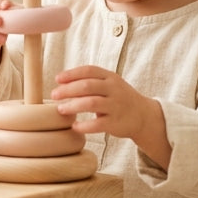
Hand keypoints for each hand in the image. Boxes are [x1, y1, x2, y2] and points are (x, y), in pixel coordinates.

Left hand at [51, 65, 170, 167]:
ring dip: (73, 106)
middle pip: (87, 86)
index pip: (89, 70)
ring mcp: (116, 106)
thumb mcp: (108, 85)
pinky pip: (97, 124)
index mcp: (110, 77)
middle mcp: (114, 89)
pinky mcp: (116, 123)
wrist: (143, 116)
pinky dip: (84, 125)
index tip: (57, 79)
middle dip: (68, 90)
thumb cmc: (119, 99)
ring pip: (91, 103)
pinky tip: (74, 126)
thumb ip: (89, 82)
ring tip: (61, 110)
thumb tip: (60, 84)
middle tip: (54, 95)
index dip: (71, 74)